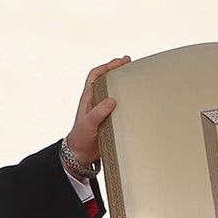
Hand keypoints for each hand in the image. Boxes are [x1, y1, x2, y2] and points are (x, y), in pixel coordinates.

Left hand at [65, 56, 130, 170]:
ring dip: (123, 84)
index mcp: (88, 99)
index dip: (107, 67)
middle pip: (106, 80)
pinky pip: (120, 106)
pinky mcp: (110, 119)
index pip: (95, 76)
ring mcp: (103, 110)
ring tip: (136, 78)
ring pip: (113, 92)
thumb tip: (112, 100)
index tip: (120, 62)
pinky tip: (137, 101)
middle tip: (130, 63)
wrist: (80, 155)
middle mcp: (96, 102)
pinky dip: (128, 100)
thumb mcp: (88, 124)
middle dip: (117, 70)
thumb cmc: (80, 138)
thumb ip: (98, 112)